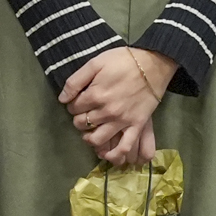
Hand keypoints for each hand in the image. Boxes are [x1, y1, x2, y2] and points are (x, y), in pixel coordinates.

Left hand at [58, 46, 176, 166]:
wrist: (153, 64)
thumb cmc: (123, 61)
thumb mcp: (95, 63)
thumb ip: (75, 81)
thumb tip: (62, 99)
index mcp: (95, 95)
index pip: (73, 108)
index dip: (72, 105)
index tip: (78, 101)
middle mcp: (106, 111)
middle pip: (82, 123)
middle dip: (79, 119)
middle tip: (85, 113)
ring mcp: (122, 121)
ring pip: (97, 139)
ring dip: (89, 137)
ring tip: (90, 131)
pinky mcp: (136, 126)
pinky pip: (124, 146)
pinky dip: (113, 154)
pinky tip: (106, 152)